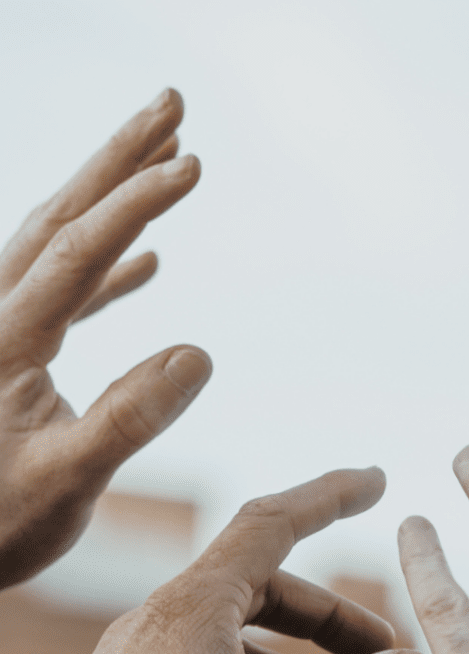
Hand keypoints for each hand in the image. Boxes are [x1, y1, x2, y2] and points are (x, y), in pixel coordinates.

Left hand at [0, 88, 209, 588]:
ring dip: (113, 197)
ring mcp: (8, 334)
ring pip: (60, 242)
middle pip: (60, 215)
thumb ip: (128, 419)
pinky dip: (109, 267)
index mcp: (8, 340)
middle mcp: (0, 319)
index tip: (194, 162)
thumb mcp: (66, 483)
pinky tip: (150, 265)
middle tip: (172, 104)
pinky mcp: (19, 357)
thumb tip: (198, 352)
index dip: (136, 202)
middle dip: (118, 157)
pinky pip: (67, 292)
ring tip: (168, 161)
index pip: (79, 249)